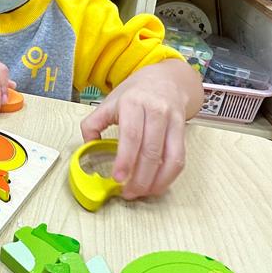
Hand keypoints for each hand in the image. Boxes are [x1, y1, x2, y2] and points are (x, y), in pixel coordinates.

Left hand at [80, 60, 200, 198]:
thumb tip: (88, 146)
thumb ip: (93, 123)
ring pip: (168, 157)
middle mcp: (156, 111)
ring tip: (141, 192)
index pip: (131, 135)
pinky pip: (179, 158)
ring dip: (156, 181)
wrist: (166, 79)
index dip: (125, 160)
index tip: (118, 179)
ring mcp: (172, 120)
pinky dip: (168, 176)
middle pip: (150, 150)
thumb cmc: (135, 93)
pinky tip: (156, 184)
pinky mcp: (183, 130)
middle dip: (139, 177)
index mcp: (133, 103)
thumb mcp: (109, 101)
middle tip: (128, 193)